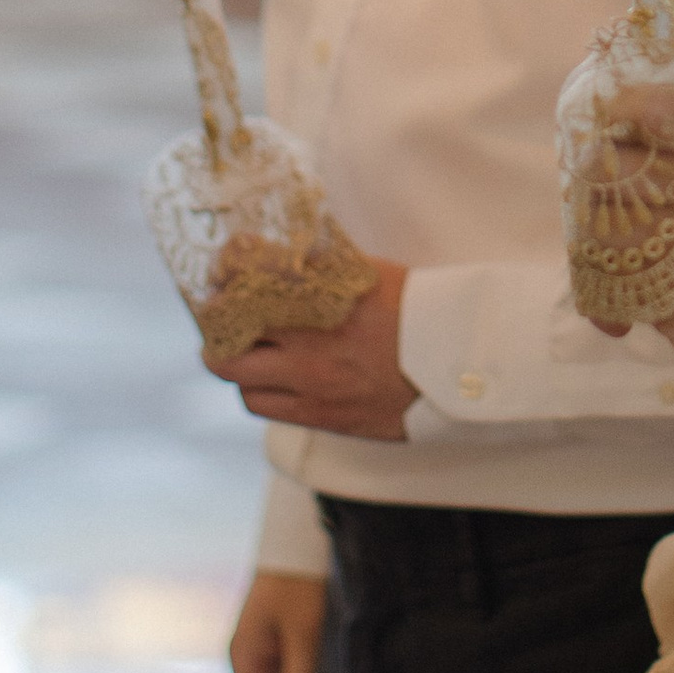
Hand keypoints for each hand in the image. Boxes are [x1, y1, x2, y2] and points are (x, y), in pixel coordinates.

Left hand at [219, 262, 417, 439]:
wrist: (456, 365)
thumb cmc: (419, 312)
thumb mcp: (369, 273)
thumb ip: (323, 265)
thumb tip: (281, 257)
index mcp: (322, 293)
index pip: (249, 271)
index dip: (228, 265)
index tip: (226, 266)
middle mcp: (308, 338)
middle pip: (228, 332)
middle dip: (217, 323)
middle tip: (222, 316)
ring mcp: (310, 381)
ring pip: (238, 377)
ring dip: (237, 361)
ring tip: (249, 351)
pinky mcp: (321, 415)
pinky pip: (265, 407)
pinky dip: (260, 391)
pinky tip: (273, 379)